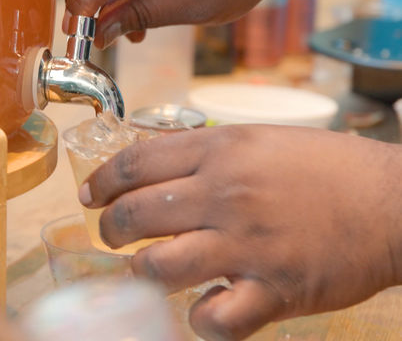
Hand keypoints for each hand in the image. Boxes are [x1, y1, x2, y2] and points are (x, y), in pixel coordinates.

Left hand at [79, 125, 401, 339]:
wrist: (392, 201)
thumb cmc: (325, 168)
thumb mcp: (257, 139)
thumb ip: (202, 151)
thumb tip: (149, 162)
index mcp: (221, 151)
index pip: (135, 162)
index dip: (101, 181)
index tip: (88, 194)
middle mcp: (226, 194)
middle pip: (136, 214)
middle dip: (109, 229)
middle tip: (110, 235)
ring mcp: (248, 244)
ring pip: (160, 267)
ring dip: (141, 274)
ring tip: (144, 272)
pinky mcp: (274, 290)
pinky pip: (215, 319)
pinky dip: (200, 319)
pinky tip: (204, 307)